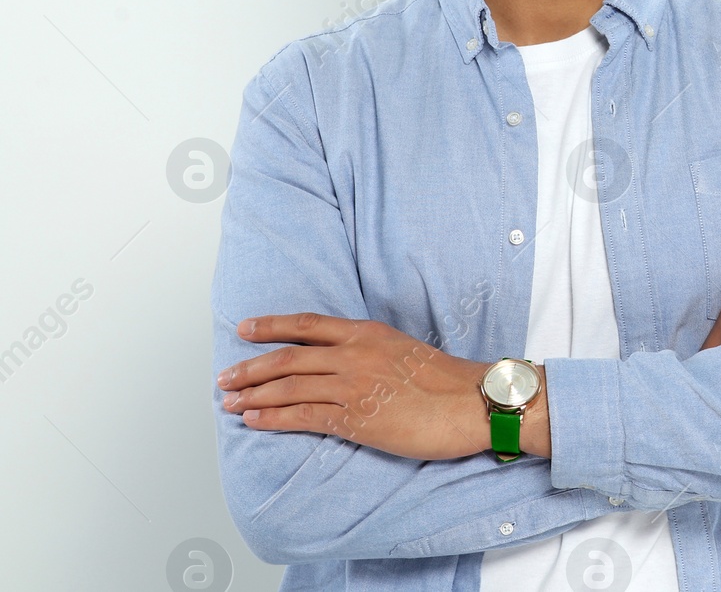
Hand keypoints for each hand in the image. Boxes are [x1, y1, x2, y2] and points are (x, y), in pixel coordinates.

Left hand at [216, 313, 549, 459]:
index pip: (308, 324)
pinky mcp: (355, 418)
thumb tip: (343, 360)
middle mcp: (355, 354)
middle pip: (288, 357)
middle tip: (225, 376)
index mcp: (367, 333)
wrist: (471, 402)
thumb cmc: (446, 380)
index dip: (271, 326)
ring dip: (254, 394)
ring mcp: (353, 386)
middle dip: (251, 367)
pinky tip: (255, 420)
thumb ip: (370, 350)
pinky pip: (302, 416)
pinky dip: (273, 417)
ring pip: (289, 386)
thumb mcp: (403, 348)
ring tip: (230, 402)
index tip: (245, 328)